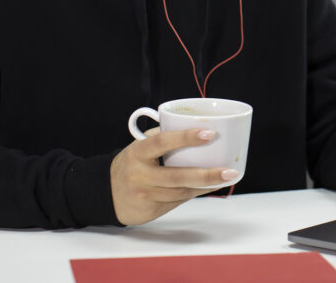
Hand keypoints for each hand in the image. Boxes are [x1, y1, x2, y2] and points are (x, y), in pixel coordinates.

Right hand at [110, 127, 237, 225]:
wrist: (107, 194)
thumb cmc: (131, 164)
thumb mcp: (140, 147)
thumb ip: (162, 137)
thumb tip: (194, 126)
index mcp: (138, 153)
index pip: (162, 142)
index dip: (185, 137)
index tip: (208, 133)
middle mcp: (140, 175)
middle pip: (177, 176)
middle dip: (206, 174)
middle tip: (229, 170)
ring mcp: (145, 195)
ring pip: (181, 191)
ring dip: (206, 185)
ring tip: (226, 177)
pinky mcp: (151, 209)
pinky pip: (178, 201)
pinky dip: (196, 193)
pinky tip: (210, 187)